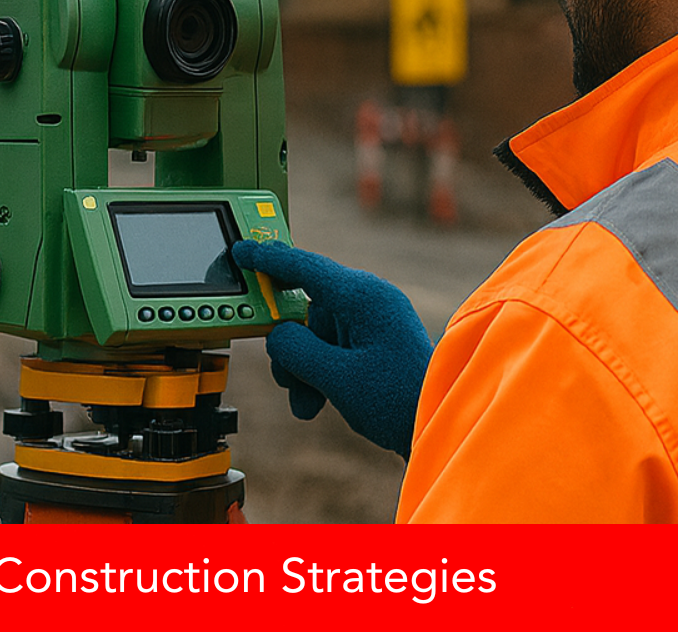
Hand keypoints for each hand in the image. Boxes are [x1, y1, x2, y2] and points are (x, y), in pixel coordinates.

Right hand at [232, 240, 431, 458]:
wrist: (437, 428)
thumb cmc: (401, 400)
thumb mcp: (335, 377)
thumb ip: (295, 350)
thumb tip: (276, 336)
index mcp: (363, 297)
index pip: (303, 266)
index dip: (267, 258)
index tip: (240, 248)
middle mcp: (367, 303)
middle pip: (303, 309)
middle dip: (289, 347)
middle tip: (285, 374)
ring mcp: (371, 323)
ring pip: (312, 335)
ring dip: (301, 369)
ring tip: (307, 400)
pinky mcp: (372, 344)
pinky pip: (329, 349)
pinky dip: (317, 374)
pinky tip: (317, 403)